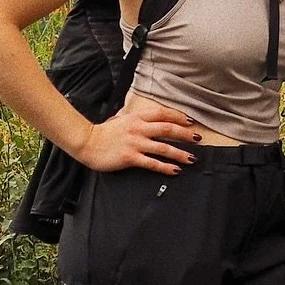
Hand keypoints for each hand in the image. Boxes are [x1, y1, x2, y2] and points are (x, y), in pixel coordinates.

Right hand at [76, 100, 199, 173]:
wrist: (86, 142)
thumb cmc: (103, 132)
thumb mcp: (121, 118)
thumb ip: (134, 118)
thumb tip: (145, 117)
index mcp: (137, 117)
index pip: (163, 114)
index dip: (179, 117)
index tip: (191, 122)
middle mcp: (139, 128)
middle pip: (168, 129)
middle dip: (186, 134)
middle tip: (198, 139)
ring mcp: (135, 143)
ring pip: (164, 147)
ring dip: (180, 153)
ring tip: (192, 158)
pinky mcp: (130, 157)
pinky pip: (152, 163)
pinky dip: (166, 167)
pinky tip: (176, 170)